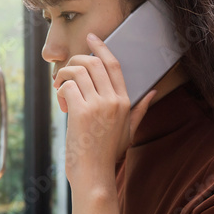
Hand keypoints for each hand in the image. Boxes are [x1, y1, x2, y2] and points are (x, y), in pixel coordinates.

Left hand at [54, 34, 155, 188]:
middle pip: (93, 62)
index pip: (113, 64)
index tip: (91, 38)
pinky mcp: (82, 112)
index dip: (101, 47)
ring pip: (77, 71)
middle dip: (75, 62)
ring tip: (60, 90)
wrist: (95, 175)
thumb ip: (140, 110)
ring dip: (63, 76)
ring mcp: (98, 105)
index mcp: (126, 101)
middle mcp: (114, 100)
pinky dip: (59, 91)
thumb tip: (154, 92)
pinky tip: (61, 105)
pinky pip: (67, 86)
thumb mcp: (129, 131)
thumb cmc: (108, 155)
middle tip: (64, 74)